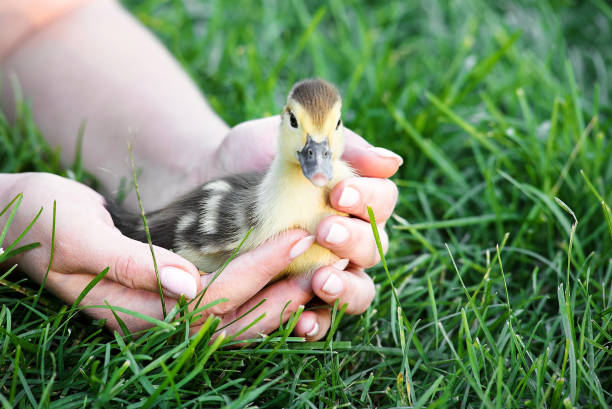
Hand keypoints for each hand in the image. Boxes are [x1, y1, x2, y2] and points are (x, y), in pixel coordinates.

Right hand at [0, 173, 317, 337]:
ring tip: (321, 270)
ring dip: (279, 296)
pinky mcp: (174, 291)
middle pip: (234, 316)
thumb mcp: (80, 236)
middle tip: (326, 262)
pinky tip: (290, 272)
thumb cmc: (43, 221)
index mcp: (136, 310)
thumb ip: (134, 265)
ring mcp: (167, 308)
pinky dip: (261, 289)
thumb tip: (189, 285)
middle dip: (281, 290)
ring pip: (236, 315)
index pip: (211, 300)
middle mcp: (158, 318)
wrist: (23, 217)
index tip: (294, 240)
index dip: (256, 272)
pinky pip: (226, 300)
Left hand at [214, 117, 401, 339]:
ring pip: (360, 290)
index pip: (382, 201)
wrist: (203, 176)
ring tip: (321, 281)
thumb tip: (392, 163)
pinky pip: (322, 320)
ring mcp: (328, 270)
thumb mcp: (293, 141)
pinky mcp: (300, 297)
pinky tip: (301, 322)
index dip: (368, 199)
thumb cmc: (253, 153)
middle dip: (356, 241)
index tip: (339, 194)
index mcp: (354, 199)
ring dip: (346, 288)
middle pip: (376, 247)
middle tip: (325, 232)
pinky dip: (317, 323)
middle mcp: (349, 237)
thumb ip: (337, 148)